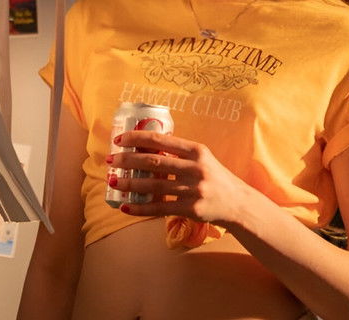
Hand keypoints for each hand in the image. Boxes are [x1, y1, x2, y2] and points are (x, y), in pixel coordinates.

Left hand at [108, 130, 264, 227]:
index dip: (136, 138)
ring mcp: (194, 190)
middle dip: (127, 160)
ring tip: (112, 182)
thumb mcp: (202, 159)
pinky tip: (125, 206)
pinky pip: (159, 208)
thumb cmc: (215, 178)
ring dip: (129, 184)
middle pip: (153, 162)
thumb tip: (145, 146)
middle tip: (110, 161)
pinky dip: (140, 208)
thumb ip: (179, 153)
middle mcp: (195, 168)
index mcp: (196, 150)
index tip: (119, 139)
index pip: (160, 139)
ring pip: (153, 186)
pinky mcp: (191, 209)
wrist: (238, 204)